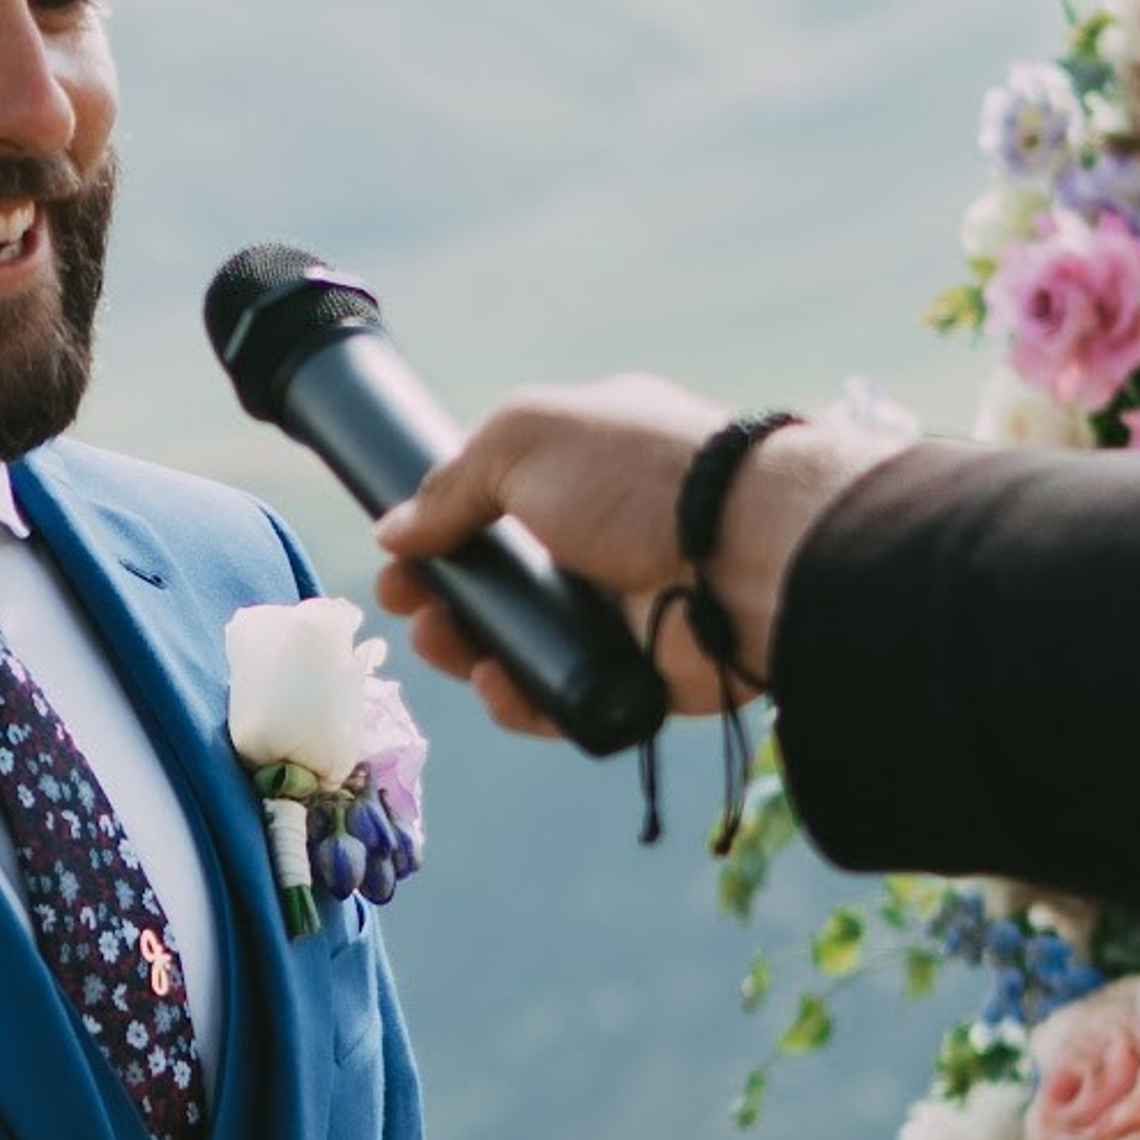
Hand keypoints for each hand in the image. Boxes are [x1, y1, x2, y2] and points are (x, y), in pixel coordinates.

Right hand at [372, 380, 895, 728]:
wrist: (744, 552)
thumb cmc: (638, 477)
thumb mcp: (525, 439)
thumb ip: (452, 484)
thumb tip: (394, 533)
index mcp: (581, 469)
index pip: (494, 504)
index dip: (438, 534)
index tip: (397, 559)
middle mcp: (599, 539)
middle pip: (499, 582)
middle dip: (442, 599)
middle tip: (411, 609)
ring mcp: (618, 610)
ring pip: (520, 645)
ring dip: (469, 651)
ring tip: (447, 647)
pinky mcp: (635, 677)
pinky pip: (559, 699)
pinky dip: (520, 699)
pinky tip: (498, 684)